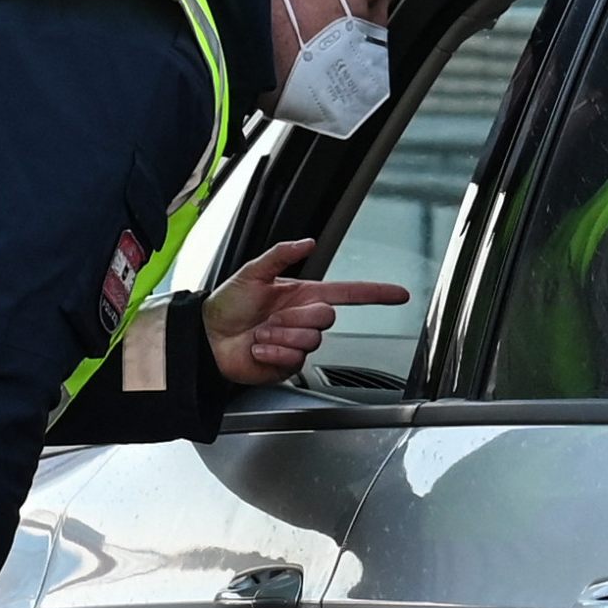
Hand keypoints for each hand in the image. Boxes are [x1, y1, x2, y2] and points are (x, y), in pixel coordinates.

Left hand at [202, 238, 410, 385]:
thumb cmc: (228, 304)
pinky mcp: (289, 365)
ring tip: (260, 333)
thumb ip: (281, 253)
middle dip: (297, 315)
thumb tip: (308, 241)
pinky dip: (272, 351)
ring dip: (280, 334)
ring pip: (311, 339)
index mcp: (303, 295)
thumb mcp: (253, 271)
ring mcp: (298, 343)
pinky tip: (258, 348)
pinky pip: (294, 359)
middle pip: (327, 317)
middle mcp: (305, 319)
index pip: (348, 293)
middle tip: (271, 316)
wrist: (208, 337)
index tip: (399, 294)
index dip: (375, 294)